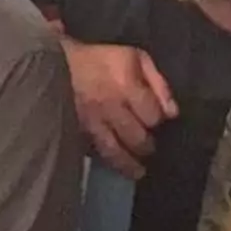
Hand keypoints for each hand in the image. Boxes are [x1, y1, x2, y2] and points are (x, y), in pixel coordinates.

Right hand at [60, 38, 177, 179]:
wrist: (56, 64)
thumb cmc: (102, 61)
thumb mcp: (137, 59)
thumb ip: (159, 85)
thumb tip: (173, 114)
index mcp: (127, 85)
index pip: (153, 116)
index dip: (157, 121)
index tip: (156, 122)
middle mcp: (110, 106)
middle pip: (137, 137)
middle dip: (147, 145)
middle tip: (149, 146)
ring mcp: (91, 122)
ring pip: (115, 152)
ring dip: (130, 164)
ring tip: (140, 171)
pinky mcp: (76, 132)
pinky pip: (96, 153)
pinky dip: (110, 163)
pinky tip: (119, 169)